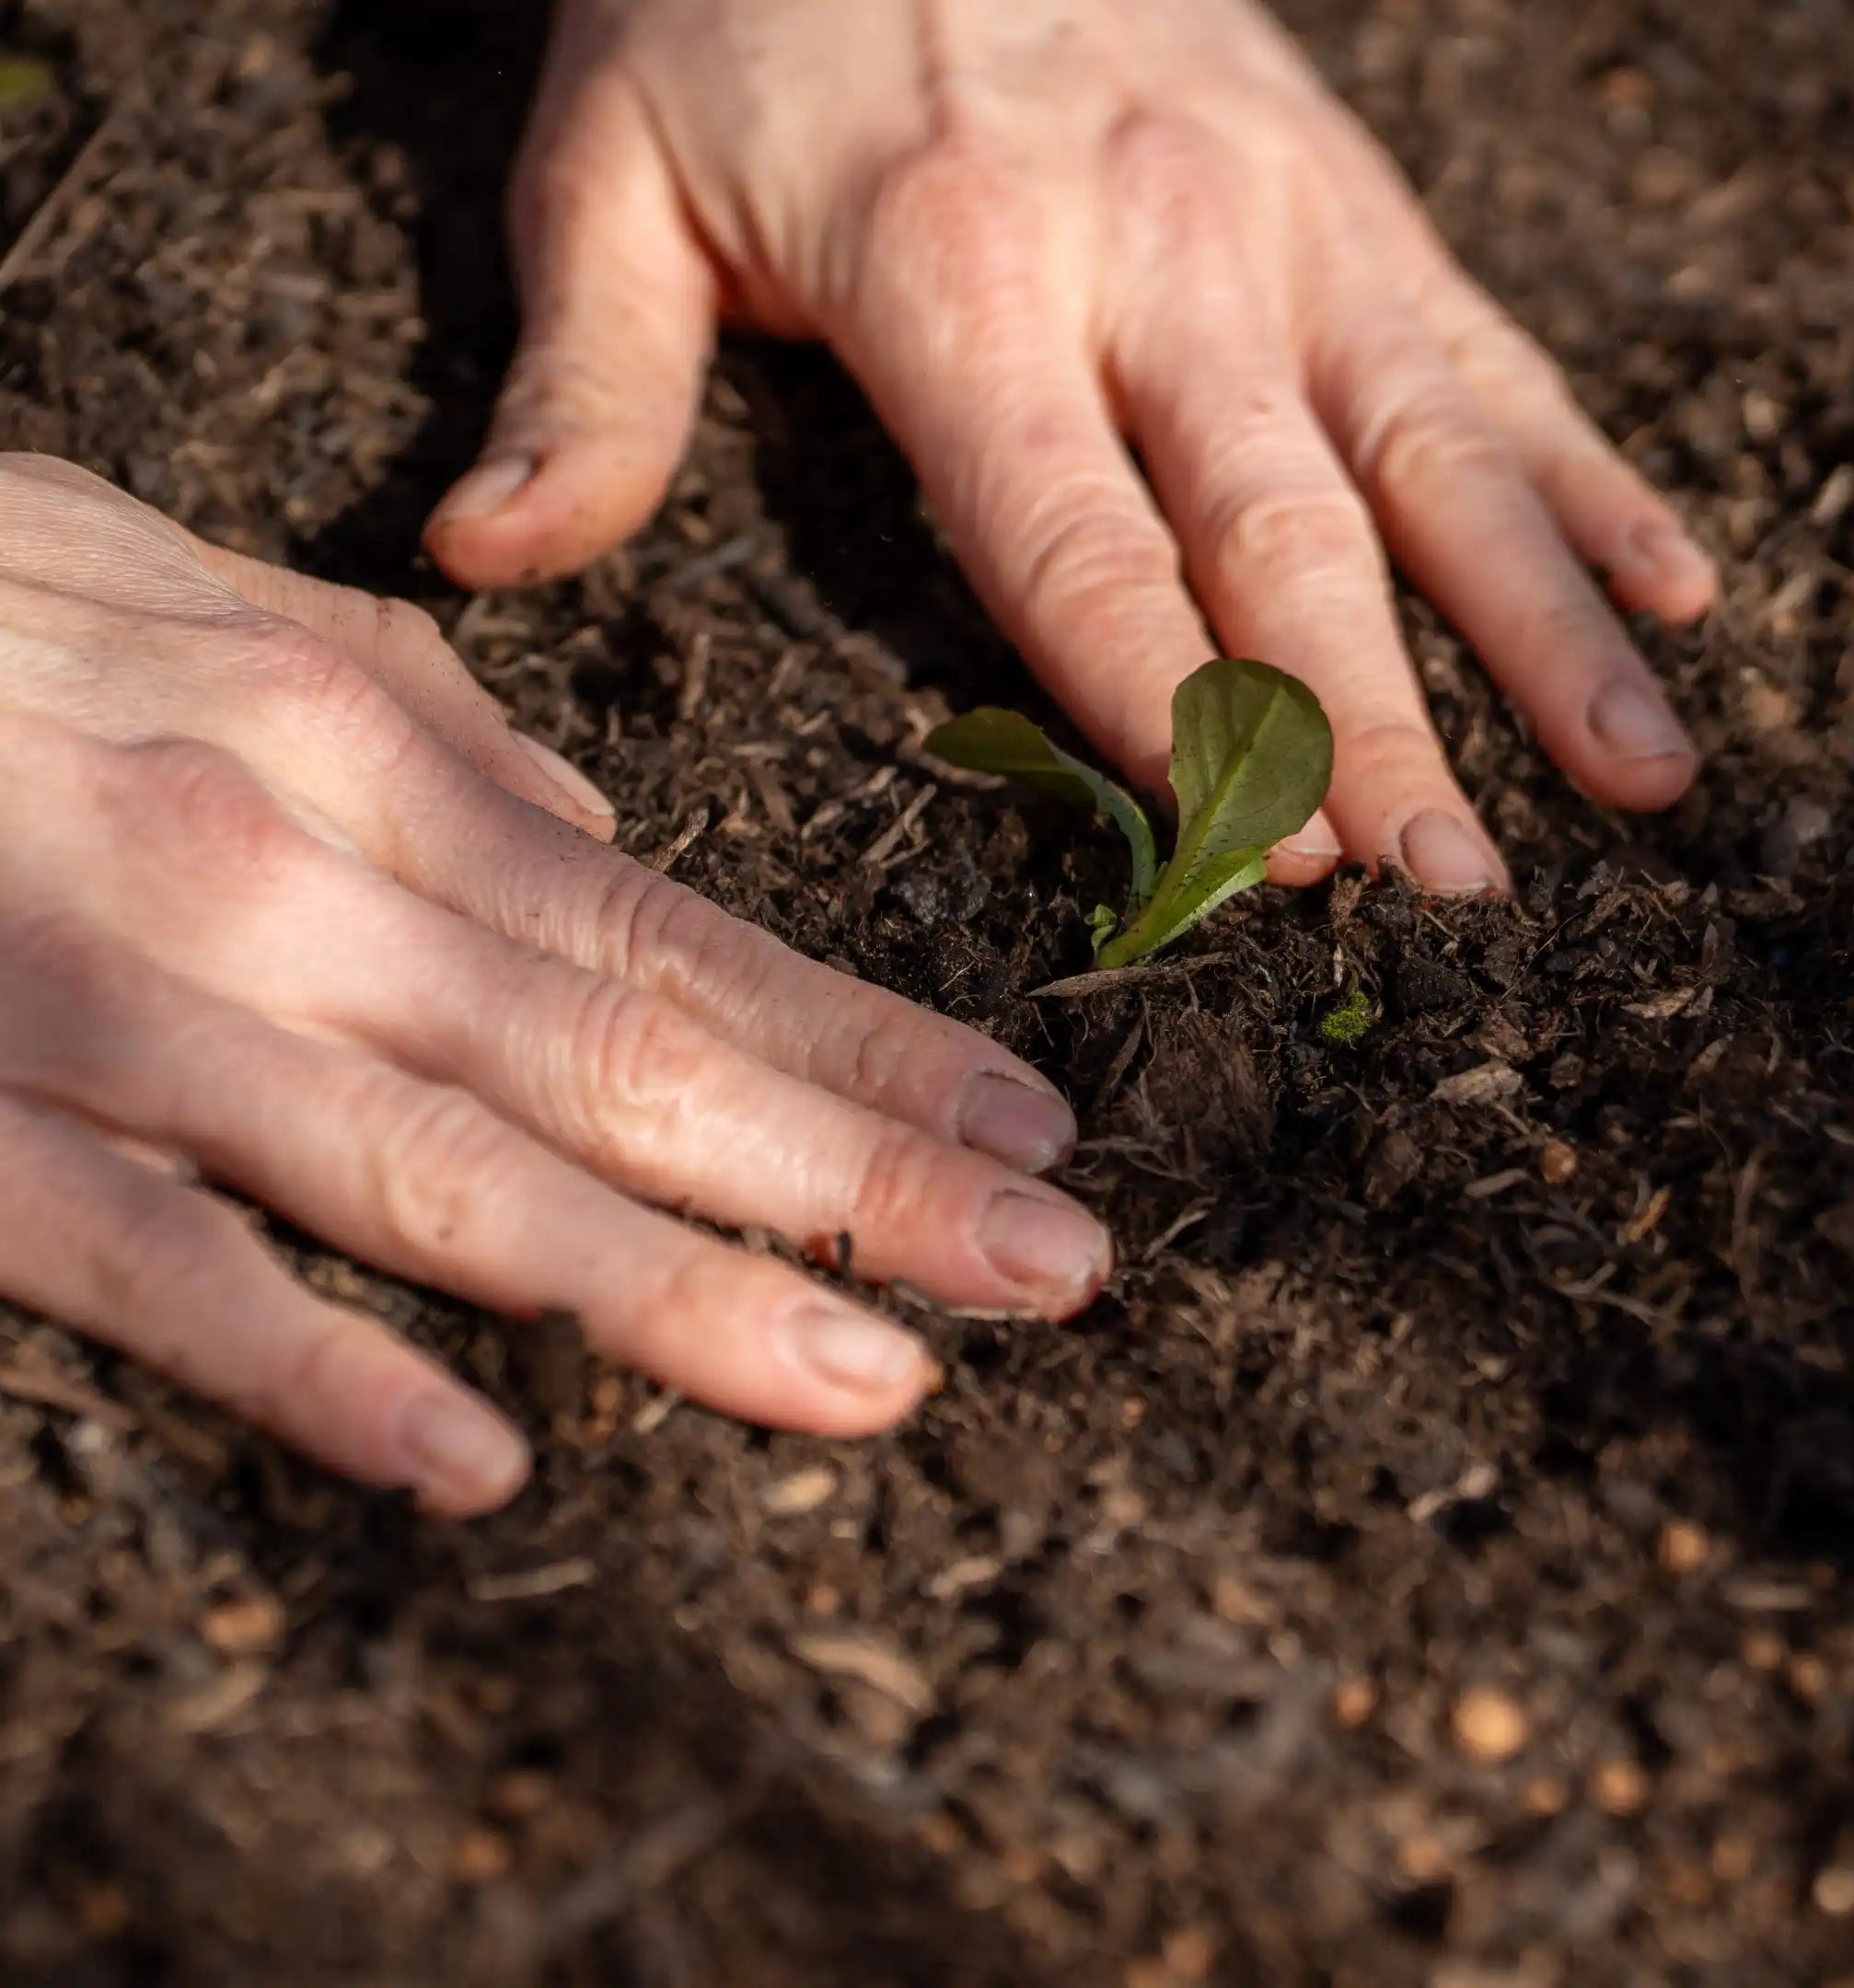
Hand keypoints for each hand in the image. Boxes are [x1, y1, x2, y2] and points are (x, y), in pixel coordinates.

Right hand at [0, 455, 1108, 1513]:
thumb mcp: (225, 602)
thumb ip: (431, 730)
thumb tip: (600, 832)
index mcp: (365, 762)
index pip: (682, 938)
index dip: (872, 1043)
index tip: (1028, 1127)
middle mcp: (291, 889)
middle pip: (631, 1066)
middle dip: (858, 1180)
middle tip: (1054, 1274)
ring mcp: (134, 1018)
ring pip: (450, 1180)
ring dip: (678, 1295)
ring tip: (872, 1383)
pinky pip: (159, 1270)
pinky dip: (309, 1369)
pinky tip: (469, 1463)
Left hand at [426, 0, 1718, 895]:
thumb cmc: (733, 4)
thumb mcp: (607, 169)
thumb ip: (581, 380)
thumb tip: (482, 561)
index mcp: (960, 278)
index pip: (1082, 553)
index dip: (1175, 729)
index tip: (1254, 880)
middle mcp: (1155, 256)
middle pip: (1285, 541)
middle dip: (1378, 737)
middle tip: (1459, 900)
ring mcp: (1278, 222)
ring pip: (1431, 456)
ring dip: (1541, 629)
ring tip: (1642, 777)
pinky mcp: (1352, 194)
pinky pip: (1488, 348)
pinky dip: (1588, 469)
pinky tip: (1681, 581)